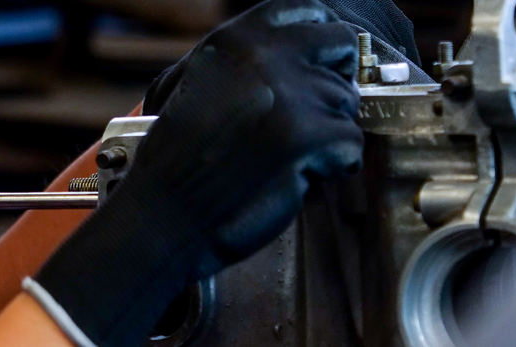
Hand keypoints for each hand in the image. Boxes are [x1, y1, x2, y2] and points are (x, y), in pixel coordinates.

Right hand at [25, 0, 363, 345]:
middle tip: (316, 108)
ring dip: (327, 129)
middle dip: (335, 75)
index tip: (321, 58)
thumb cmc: (171, 160)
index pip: (305, 11)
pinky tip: (301, 172)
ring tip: (288, 154)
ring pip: (346, 101)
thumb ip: (234, 60)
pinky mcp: (311, 137)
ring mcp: (292, 96)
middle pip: (339, 44)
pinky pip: (351, 143)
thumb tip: (282, 48)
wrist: (164, 215)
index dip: (318, 37)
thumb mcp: (185, 83)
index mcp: (234, 40)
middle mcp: (266, 57)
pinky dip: (335, 163)